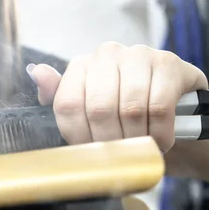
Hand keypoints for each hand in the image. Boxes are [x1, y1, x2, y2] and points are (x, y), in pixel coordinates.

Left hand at [27, 42, 208, 151]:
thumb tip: (35, 73)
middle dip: (108, 140)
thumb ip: (58, 96)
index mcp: (81, 65)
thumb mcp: (86, 108)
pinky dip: (159, 133)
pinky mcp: (169, 64)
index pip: (68, 105)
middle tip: (117, 155)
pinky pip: (159, 107)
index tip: (90, 152)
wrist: (174, 106)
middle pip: (98, 108)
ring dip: (135, 138)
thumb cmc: (122, 109)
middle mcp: (106, 54)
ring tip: (139, 148)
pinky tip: (159, 141)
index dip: (78, 136)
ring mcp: (139, 55)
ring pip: (130, 109)